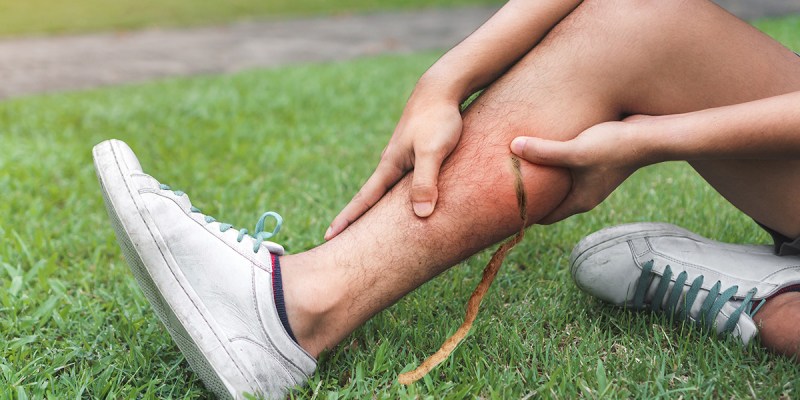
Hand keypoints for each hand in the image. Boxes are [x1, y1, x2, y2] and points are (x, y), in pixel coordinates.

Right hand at [325, 100, 462, 239]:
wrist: (441, 89)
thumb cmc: (437, 119)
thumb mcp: (433, 152)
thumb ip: (426, 182)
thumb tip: (421, 215)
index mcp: (390, 166)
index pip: (365, 200)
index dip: (347, 220)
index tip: (329, 237)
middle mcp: (392, 164)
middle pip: (370, 198)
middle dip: (355, 218)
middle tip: (338, 239)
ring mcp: (403, 158)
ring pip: (387, 190)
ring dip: (375, 208)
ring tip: (367, 226)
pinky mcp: (416, 154)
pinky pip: (403, 182)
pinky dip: (395, 196)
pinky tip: (401, 201)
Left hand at [510, 117, 652, 223]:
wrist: (652, 134)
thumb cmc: (615, 147)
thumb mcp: (575, 150)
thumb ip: (544, 151)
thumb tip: (513, 147)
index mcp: (579, 201)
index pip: (545, 217)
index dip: (525, 213)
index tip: (504, 206)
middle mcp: (585, 193)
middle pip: (551, 200)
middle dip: (531, 194)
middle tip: (504, 185)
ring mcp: (592, 178)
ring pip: (560, 182)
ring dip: (543, 175)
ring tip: (519, 164)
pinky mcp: (596, 162)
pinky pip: (569, 166)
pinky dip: (555, 161)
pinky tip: (544, 143)